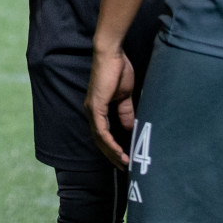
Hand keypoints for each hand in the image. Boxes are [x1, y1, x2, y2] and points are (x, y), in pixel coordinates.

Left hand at [86, 45, 134, 169]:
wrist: (112, 54)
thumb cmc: (118, 70)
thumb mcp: (125, 95)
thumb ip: (126, 111)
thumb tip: (130, 127)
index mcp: (99, 109)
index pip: (104, 134)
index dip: (113, 148)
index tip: (126, 158)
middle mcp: (92, 111)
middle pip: (100, 141)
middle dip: (112, 155)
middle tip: (125, 168)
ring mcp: (92, 109)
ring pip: (100, 139)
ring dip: (112, 153)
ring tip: (125, 163)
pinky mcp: (96, 106)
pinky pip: (101, 130)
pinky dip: (109, 142)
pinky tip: (118, 151)